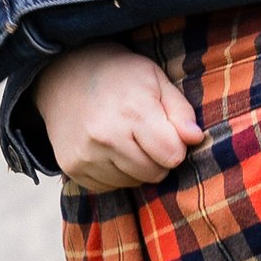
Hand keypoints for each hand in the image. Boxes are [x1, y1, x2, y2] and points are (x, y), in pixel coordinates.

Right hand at [35, 45, 204, 190]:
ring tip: (123, 138)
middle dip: (157, 158)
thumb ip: (181, 111)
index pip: (172, 156)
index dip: (175, 145)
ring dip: (135, 167)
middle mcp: (106, 136)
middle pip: (154, 174)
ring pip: (132, 183)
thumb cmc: (120, 77)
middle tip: (144, 134)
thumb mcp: (156, 80)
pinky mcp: (73, 168)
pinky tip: (106, 148)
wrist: (65, 73)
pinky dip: (114, 173)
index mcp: (133, 111)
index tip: (165, 130)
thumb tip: (195, 138)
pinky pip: (109, 187)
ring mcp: (86, 154)